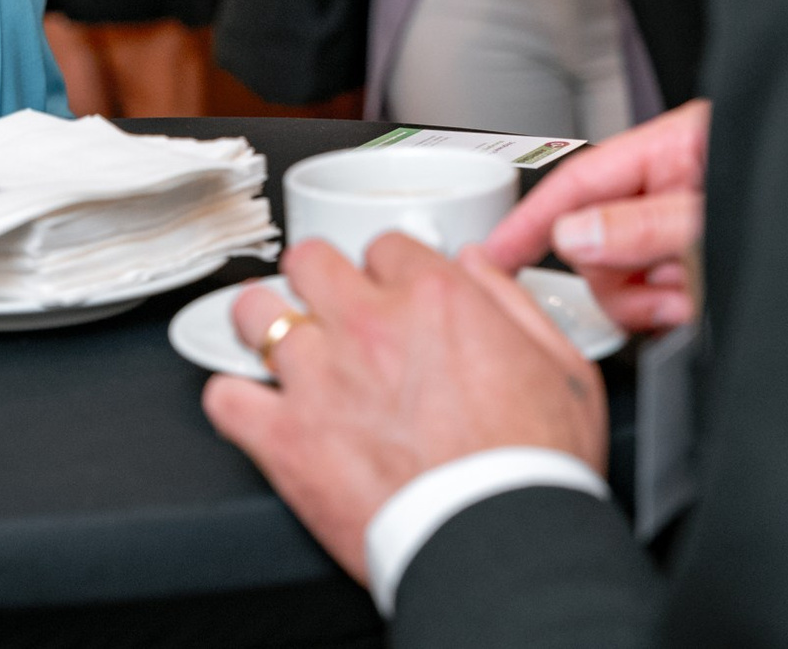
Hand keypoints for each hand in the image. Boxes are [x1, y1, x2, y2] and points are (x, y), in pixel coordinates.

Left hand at [202, 234, 607, 580]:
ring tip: (277, 345)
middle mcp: (367, 325)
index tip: (386, 294)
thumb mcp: (562, 368)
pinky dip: (235, 400)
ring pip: (254, 314)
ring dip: (264, 326)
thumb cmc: (531, 470)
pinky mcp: (284, 437)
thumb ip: (511, 302)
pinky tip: (255, 407)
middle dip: (317, 280)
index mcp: (434, 300)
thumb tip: (477, 267)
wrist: (499, 542)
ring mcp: (318, 378)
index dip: (385, 272)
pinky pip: (225, 396)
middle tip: (328, 308)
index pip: (383, 245)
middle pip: (308, 260)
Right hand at [486, 98, 708, 332]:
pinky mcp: (697, 273)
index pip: (580, 180)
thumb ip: (647, 224)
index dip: (530, 218)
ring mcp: (684, 234)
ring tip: (689, 295)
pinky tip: (698, 304)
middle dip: (618, 274)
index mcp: (676, 150)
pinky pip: (652, 302)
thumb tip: (575, 236)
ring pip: (619, 278)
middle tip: (658, 285)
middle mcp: (674, 188)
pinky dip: (669, 312)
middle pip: (594, 239)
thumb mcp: (716, 214)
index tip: (494, 253)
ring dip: (647, 299)